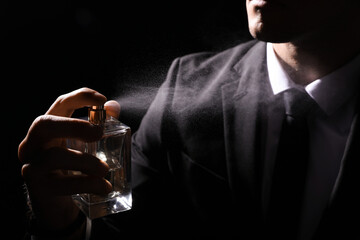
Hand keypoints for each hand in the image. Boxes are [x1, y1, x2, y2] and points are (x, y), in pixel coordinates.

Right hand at [18, 88, 119, 232]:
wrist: (57, 207)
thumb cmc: (73, 170)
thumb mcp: (85, 146)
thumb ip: (99, 125)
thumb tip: (114, 107)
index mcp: (48, 129)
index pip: (60, 104)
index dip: (80, 97)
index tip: (103, 100)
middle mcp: (33, 144)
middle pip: (44, 124)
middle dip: (74, 125)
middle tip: (98, 133)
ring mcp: (32, 166)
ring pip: (54, 156)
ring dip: (86, 161)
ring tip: (104, 170)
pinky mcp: (39, 190)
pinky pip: (62, 184)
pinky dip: (88, 184)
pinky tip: (104, 188)